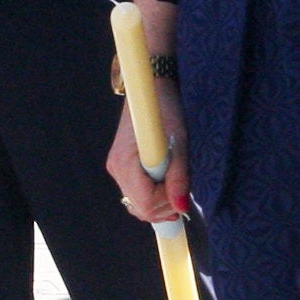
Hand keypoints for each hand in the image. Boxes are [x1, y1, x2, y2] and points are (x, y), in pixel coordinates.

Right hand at [106, 74, 191, 222]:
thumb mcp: (179, 143)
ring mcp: (117, 170)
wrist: (151, 91)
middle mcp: (116, 169)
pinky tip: (166, 184)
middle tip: (183, 185)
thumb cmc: (166, 111)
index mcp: (126, 163)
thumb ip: (179, 177)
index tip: (182, 187)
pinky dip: (154, 196)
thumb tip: (182, 208)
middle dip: (166, 204)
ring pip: (139, 204)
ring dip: (161, 200)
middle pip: (141, 208)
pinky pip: (137, 194)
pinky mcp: (122, 168)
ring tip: (175, 179)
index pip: (145, 203)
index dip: (167, 202)